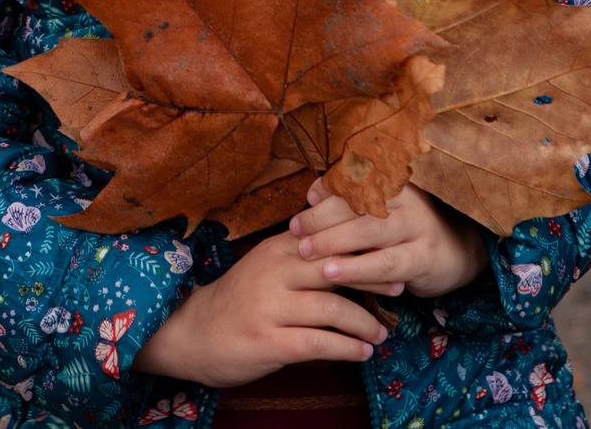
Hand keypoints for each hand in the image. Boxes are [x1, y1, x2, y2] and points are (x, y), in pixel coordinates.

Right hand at [133, 230, 385, 387]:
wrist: (192, 333)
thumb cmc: (239, 300)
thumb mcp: (268, 265)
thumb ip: (302, 254)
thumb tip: (352, 247)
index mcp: (278, 247)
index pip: (328, 236)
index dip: (363, 242)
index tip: (391, 249)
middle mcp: (274, 271)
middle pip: (336, 266)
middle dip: (372, 277)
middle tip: (398, 287)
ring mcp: (269, 306)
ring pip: (332, 308)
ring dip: (365, 323)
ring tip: (381, 333)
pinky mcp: (268, 340)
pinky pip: (318, 342)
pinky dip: (347, 348)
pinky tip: (361, 353)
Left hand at [291, 181, 488, 298]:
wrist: (457, 254)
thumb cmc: (407, 232)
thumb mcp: (385, 213)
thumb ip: (353, 204)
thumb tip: (312, 194)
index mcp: (395, 184)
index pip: (357, 180)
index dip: (329, 188)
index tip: (306, 199)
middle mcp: (407, 201)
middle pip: (359, 204)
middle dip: (322, 217)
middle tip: (295, 230)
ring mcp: (417, 228)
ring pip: (370, 231)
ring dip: (334, 241)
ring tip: (306, 251)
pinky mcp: (423, 258)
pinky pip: (384, 264)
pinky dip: (357, 269)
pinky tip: (334, 274)